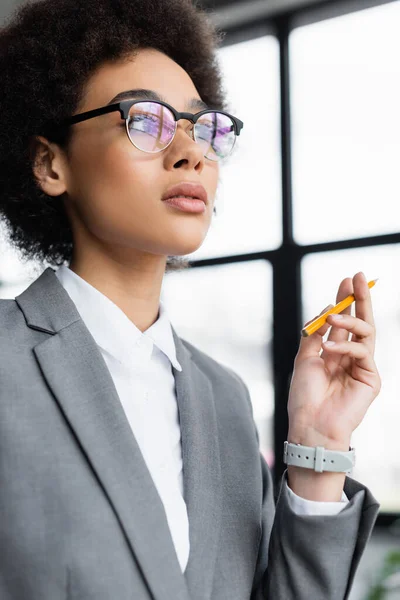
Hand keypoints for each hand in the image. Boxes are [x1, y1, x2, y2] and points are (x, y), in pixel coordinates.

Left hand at [287, 271, 380, 451]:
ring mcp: (363, 367)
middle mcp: (351, 357)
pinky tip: (329, 349)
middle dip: (360, 298)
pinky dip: (345, 346)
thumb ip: (315, 334)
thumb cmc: (305, 396)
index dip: (345, 300)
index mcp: (335, 352)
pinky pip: (363, 352)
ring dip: (348, 320)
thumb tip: (327, 309)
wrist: (310, 424)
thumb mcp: (304, 358)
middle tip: (358, 277)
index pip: (344, 321)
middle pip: (361, 321)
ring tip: (332, 317)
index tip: (346, 280)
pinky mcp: (371, 378)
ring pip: (367, 332)